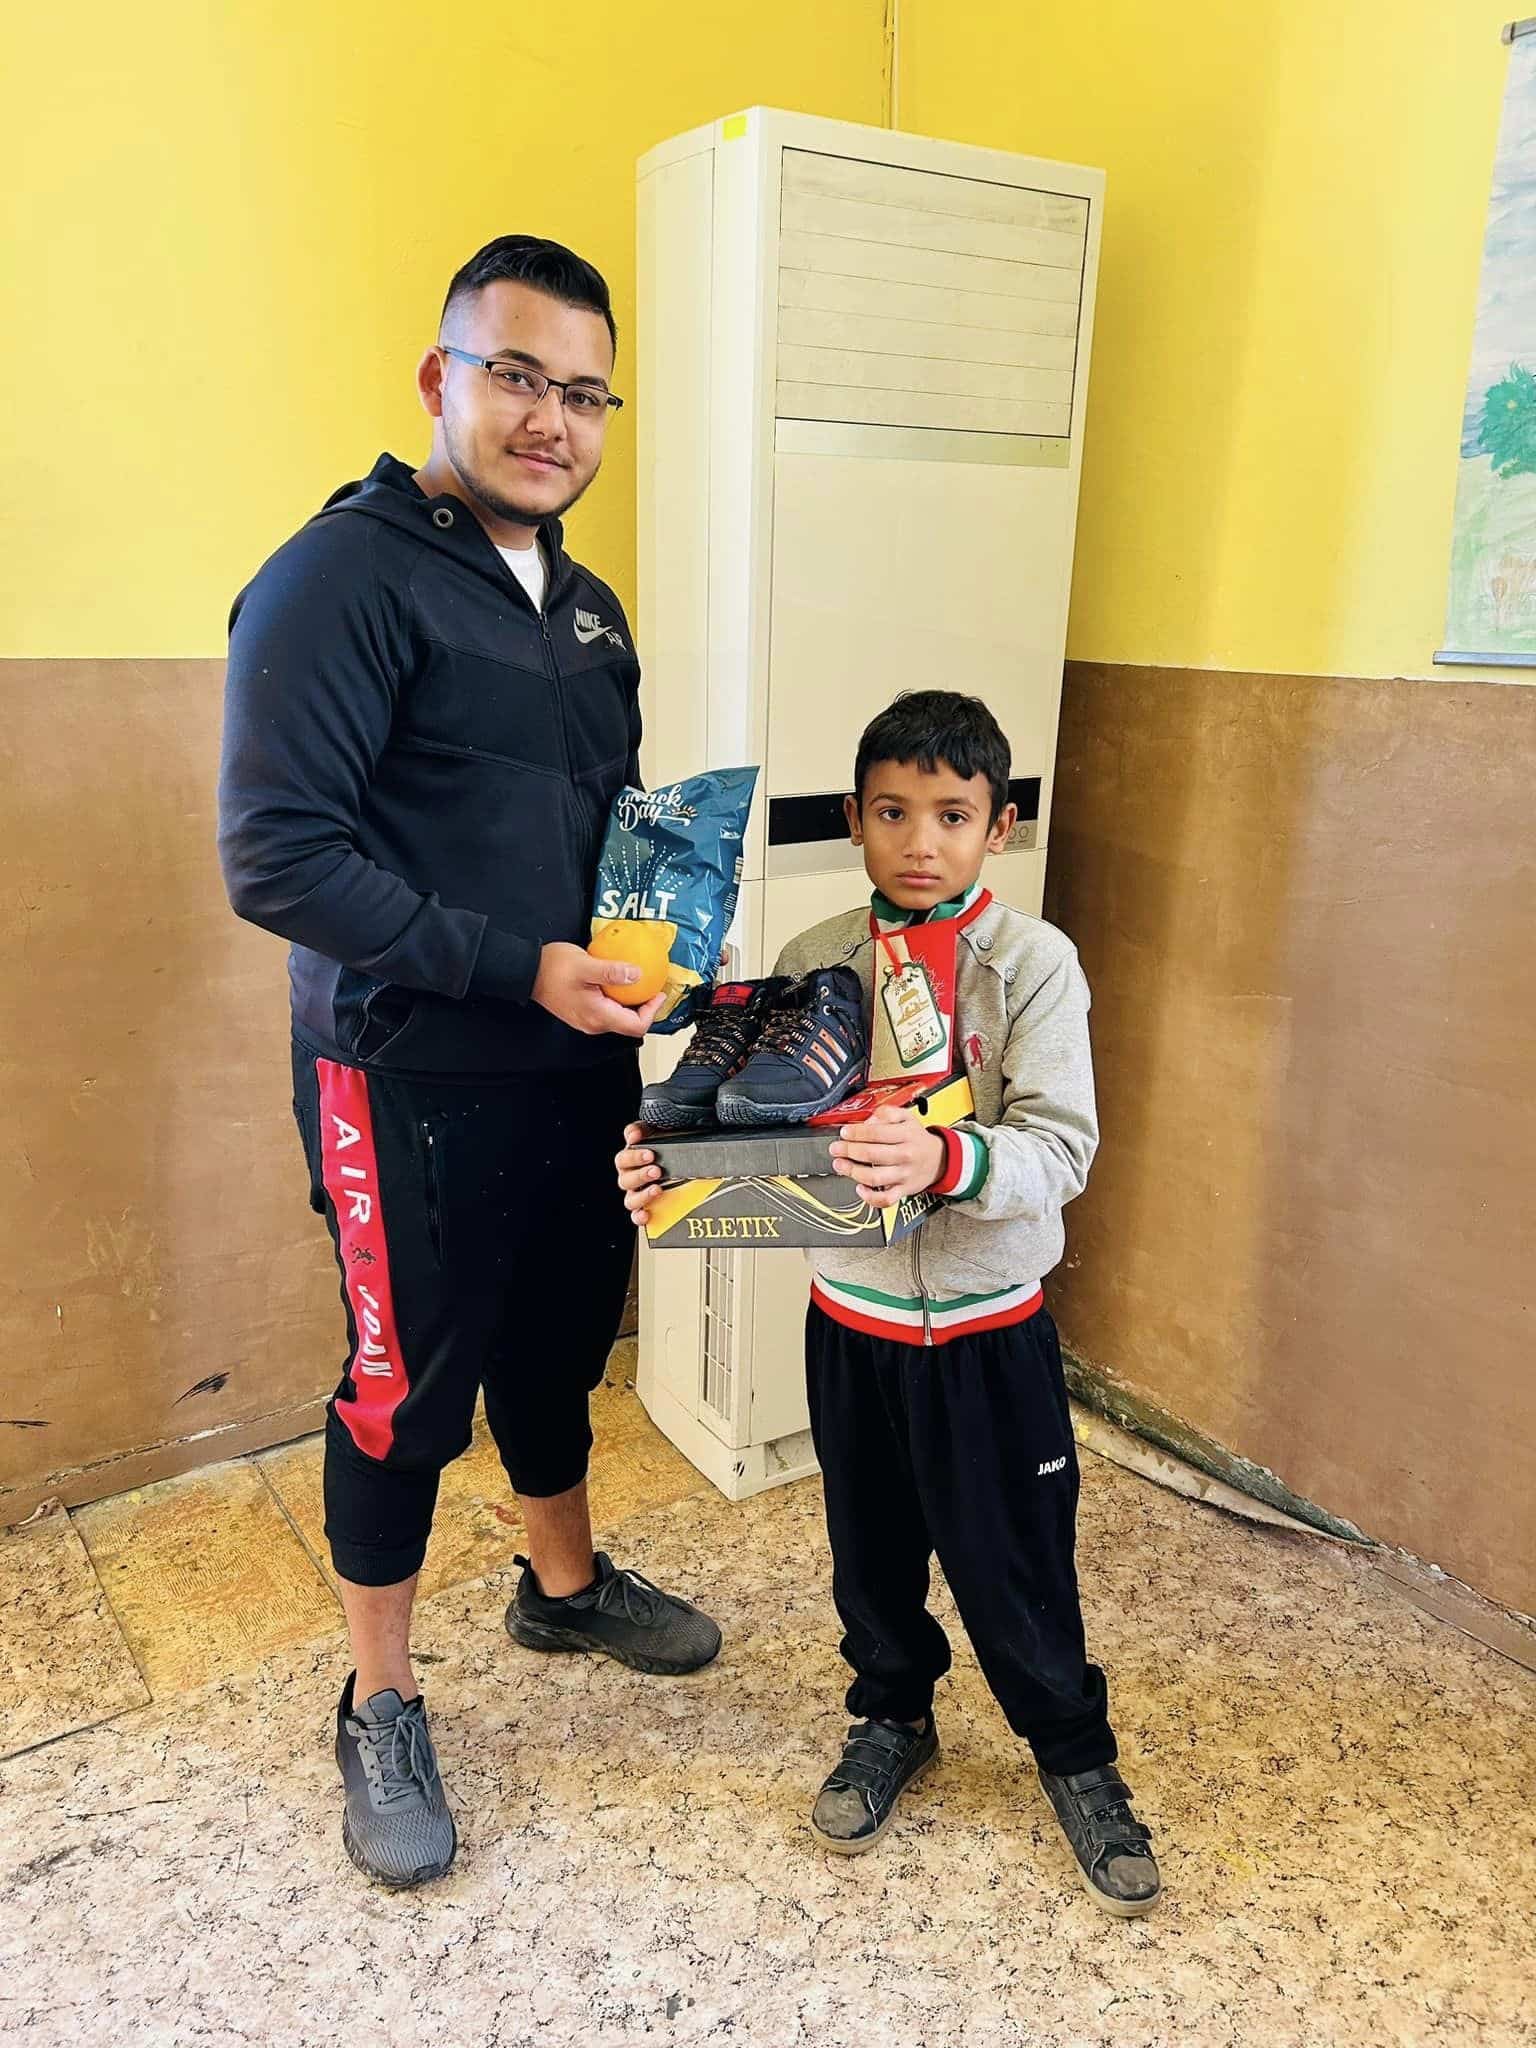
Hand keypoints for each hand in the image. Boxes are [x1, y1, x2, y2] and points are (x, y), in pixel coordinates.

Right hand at [533, 943, 666, 1037]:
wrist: (527, 972)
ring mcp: (587, 1020)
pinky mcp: (583, 1012)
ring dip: (632, 1004)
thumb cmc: (552, 968)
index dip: (652, 1012)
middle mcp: (594, 1023)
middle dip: (645, 1008)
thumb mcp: (586, 965)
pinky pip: (608, 1010)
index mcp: (598, 1016)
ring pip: (619, 1018)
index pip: (635, 1026)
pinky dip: (619, 1000)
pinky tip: (620, 982)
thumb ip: (612, 972)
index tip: (658, 993)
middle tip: (652, 987)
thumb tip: (637, 975)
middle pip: (629, 1024)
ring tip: (639, 983)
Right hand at [616, 1122, 663, 1226]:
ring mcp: (637, 1195)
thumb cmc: (660, 1144)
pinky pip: (637, 1216)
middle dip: (641, 1176)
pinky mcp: (645, 1209)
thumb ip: (640, 1130)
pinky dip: (640, 1217)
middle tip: (657, 1170)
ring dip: (642, 1196)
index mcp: (628, 1161)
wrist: (678, 1157)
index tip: (650, 1154)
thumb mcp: (651, 1132)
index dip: (634, 1158)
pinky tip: (647, 1215)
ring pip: (630, 1200)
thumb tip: (633, 1135)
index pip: (623, 1160)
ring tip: (657, 1189)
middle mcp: (630, 1179)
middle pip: (626, 1181)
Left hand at [828, 1105, 946, 1208]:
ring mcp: (904, 1175)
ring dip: (853, 1172)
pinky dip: (870, 1197)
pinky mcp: (903, 1190)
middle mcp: (905, 1155)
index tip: (845, 1132)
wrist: (939, 1159)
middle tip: (836, 1148)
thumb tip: (868, 1120)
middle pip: (872, 1154)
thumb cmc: (917, 1139)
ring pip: (875, 1177)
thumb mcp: (906, 1117)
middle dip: (848, 1151)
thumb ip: (886, 1113)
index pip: (876, 1133)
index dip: (856, 1133)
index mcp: (905, 1135)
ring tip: (841, 1165)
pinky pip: (886, 1199)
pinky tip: (860, 1188)